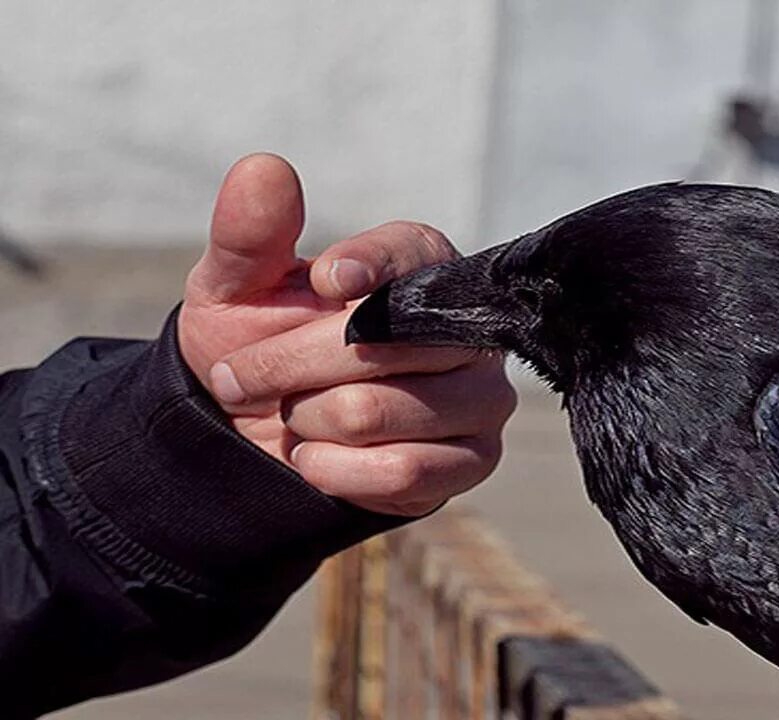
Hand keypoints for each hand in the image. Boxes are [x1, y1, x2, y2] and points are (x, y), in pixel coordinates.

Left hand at [179, 154, 514, 514]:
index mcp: (425, 266)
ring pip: (378, 413)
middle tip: (240, 377)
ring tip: (295, 414)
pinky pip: (402, 471)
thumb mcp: (237, 287)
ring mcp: (483, 397)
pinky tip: (315, 456)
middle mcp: (470, 329)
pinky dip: (334, 469)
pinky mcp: (473, 460)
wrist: (261, 434)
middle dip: (285, 367)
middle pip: (377, 347)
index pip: (414, 254)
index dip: (367, 267)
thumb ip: (250, 233)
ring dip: (306, 421)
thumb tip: (263, 169)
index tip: (323, 283)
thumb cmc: (261, 343)